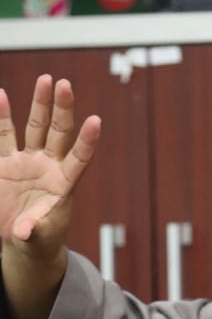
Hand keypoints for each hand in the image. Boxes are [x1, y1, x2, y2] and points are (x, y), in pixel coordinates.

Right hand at [0, 75, 100, 257]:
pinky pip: (4, 136)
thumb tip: (25, 231)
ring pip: (36, 127)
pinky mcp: (6, 163)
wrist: (22, 238)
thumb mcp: (37, 238)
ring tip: (46, 80)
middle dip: (63, 109)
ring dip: (40, 104)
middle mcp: (48, 166)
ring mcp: (28, 162)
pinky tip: (2, 95)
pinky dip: (3, 117)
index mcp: (64, 184)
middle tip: (66, 84)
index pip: (79, 158)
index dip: (87, 141)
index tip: (96, 121)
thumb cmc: (39, 238)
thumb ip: (32, 232)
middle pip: (59, 132)